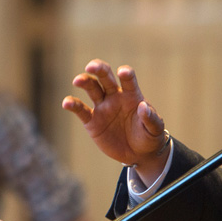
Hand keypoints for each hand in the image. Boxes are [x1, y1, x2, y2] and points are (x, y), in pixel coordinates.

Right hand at [62, 60, 170, 180]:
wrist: (139, 154)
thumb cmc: (149, 136)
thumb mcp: (155, 129)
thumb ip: (151, 118)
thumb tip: (143, 106)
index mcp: (132, 95)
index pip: (128, 80)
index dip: (125, 74)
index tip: (122, 72)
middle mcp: (115, 96)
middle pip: (105, 78)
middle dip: (98, 69)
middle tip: (91, 66)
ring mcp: (103, 107)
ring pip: (92, 89)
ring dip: (84, 82)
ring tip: (77, 80)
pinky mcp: (92, 121)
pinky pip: (81, 111)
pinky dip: (73, 105)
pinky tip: (66, 102)